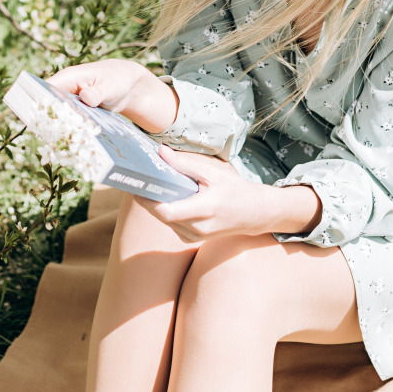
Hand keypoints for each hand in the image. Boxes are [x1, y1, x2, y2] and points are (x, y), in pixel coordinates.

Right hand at [45, 58, 177, 133]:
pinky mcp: (75, 112)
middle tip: (51, 139)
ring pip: (57, 115)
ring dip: (59, 128)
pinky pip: (67, 121)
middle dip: (48, 120)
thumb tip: (86, 97)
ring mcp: (69, 101)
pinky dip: (69, 131)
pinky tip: (72, 145)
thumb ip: (98, 92)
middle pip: (48, 105)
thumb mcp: (111, 86)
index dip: (40, 103)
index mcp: (69, 77)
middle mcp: (65, 89)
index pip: (46, 88)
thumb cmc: (118, 79)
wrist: (127, 86)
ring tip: (61, 145)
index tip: (38, 120)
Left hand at [140, 147, 323, 242]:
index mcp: (204, 210)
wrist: (256, 214)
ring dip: (155, 204)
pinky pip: (171, 224)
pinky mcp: (193, 238)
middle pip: (161, 216)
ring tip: (148, 184)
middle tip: (136, 179)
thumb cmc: (236, 190)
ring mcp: (195, 236)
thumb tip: (160, 152)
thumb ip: (185, 164)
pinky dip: (165, 210)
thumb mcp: (213, 173)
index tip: (136, 184)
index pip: (166, 212)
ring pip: (165, 221)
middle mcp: (198, 228)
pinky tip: (164, 196)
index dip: (147, 200)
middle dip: (147, 198)